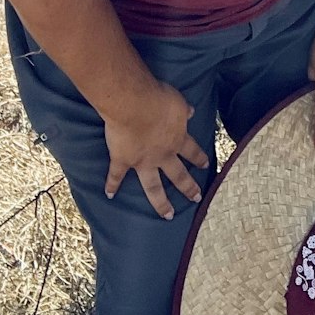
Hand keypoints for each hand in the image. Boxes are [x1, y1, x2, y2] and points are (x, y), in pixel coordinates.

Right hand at [101, 80, 208, 216]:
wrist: (134, 104)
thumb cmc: (158, 98)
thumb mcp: (178, 102)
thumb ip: (184, 110)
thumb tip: (191, 112)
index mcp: (177, 138)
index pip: (192, 151)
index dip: (199, 157)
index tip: (205, 165)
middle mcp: (162, 154)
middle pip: (178, 175)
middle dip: (188, 187)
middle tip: (195, 198)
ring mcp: (142, 161)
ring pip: (153, 187)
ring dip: (160, 202)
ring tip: (167, 215)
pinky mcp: (122, 160)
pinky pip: (117, 176)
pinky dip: (112, 185)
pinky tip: (109, 194)